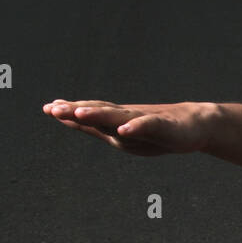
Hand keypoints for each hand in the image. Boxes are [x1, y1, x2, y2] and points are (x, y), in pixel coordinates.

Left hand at [41, 99, 214, 154]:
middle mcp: (126, 117)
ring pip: (117, 115)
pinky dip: (134, 127)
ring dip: (97, 114)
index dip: (69, 112)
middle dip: (75, 111)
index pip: (89, 115)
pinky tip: (123, 130)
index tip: (47, 108)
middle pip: (97, 112)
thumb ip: (98, 127)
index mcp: (116, 122)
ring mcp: (143, 120)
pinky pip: (146, 126)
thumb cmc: (157, 131)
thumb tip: (70, 119)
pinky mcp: (162, 125)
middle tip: (54, 109)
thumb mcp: (123, 134)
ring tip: (79, 113)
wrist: (194, 125)